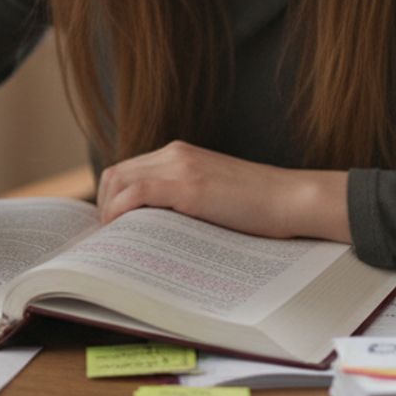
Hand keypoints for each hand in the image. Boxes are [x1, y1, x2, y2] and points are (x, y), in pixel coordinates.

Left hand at [96, 140, 349, 241]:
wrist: (292, 199)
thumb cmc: (260, 207)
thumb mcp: (213, 196)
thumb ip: (184, 200)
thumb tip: (152, 229)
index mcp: (180, 153)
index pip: (128, 170)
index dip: (111, 198)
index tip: (111, 227)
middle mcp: (175, 153)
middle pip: (116, 174)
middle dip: (103, 206)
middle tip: (108, 239)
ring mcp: (180, 166)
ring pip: (119, 181)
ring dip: (107, 211)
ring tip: (115, 242)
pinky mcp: (188, 185)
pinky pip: (135, 194)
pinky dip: (119, 213)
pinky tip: (123, 234)